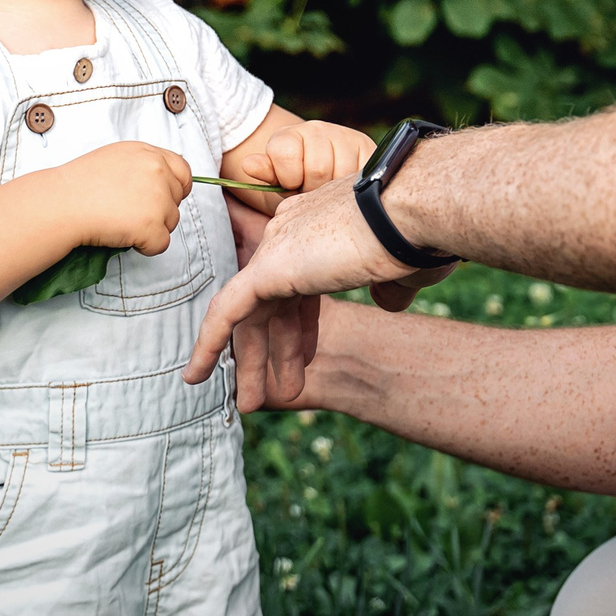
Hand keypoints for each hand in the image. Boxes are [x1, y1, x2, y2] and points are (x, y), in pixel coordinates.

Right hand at [55, 140, 197, 255]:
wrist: (62, 204)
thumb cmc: (79, 184)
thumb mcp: (116, 158)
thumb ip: (142, 166)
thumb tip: (158, 182)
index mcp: (149, 154)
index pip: (183, 171)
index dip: (176, 188)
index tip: (164, 199)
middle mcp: (158, 172)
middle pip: (177, 199)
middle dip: (161, 210)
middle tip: (132, 215)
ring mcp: (158, 199)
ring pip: (171, 222)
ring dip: (152, 228)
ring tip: (123, 224)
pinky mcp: (152, 226)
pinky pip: (161, 244)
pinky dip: (146, 247)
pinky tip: (124, 238)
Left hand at [186, 177, 412, 408]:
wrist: (411, 211)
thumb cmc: (418, 234)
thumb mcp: (404, 267)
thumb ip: (391, 286)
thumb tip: (390, 304)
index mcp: (321, 225)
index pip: (300, 282)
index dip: (300, 324)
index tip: (305, 356)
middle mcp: (293, 230)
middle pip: (272, 299)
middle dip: (272, 348)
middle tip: (271, 388)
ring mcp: (278, 247)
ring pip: (251, 312)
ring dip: (250, 360)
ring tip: (250, 403)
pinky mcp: (268, 268)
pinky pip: (226, 312)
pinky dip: (210, 344)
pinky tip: (197, 375)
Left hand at [227, 117, 377, 214]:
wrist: (319, 181)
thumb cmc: (293, 184)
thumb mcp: (275, 182)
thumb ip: (265, 173)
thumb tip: (248, 164)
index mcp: (290, 134)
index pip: (286, 153)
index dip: (288, 178)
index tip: (291, 184)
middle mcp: (319, 129)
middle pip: (317, 169)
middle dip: (313, 188)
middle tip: (312, 191)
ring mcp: (346, 137)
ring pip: (341, 174)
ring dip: (334, 190)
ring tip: (328, 190)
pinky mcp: (370, 149)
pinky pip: (362, 175)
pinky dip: (353, 188)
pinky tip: (346, 189)